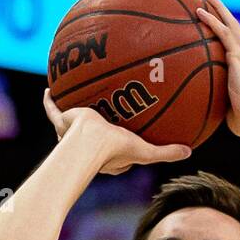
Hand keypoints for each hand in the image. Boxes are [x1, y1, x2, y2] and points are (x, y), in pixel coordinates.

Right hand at [43, 90, 189, 174]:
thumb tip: (189, 152)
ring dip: (75, 108)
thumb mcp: (146, 151)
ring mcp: (74, 133)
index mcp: (108, 153)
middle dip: (99, 121)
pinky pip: (53, 109)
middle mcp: (89, 143)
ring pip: (73, 118)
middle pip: (95, 129)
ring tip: (78, 93)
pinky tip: (49, 86)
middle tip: (106, 108)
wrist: (89, 144)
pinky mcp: (63, 121)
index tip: (131, 127)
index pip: (117, 146)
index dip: (125, 139)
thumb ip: (166, 152)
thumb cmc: (116, 150)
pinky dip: (50, 100)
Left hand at [195, 0, 239, 137]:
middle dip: (223, 12)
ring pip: (230, 23)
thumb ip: (223, 106)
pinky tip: (199, 11)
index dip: (229, 32)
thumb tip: (209, 115)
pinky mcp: (238, 55)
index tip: (220, 23)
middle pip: (234, 27)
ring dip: (217, 7)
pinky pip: (222, 32)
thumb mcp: (233, 111)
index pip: (238, 45)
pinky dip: (211, 20)